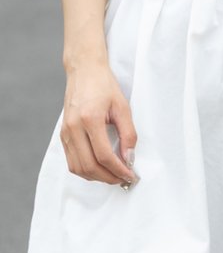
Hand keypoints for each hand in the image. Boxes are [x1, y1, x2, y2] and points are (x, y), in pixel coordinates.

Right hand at [60, 64, 139, 186]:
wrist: (84, 72)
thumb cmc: (105, 86)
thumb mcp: (123, 107)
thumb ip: (128, 133)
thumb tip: (129, 158)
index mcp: (89, 119)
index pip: (104, 155)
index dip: (118, 169)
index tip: (130, 175)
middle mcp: (73, 128)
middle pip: (89, 166)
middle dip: (108, 177)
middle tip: (124, 180)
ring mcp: (65, 133)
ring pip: (78, 167)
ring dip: (96, 177)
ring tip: (114, 176)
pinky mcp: (63, 135)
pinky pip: (72, 161)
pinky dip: (86, 170)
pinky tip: (100, 168)